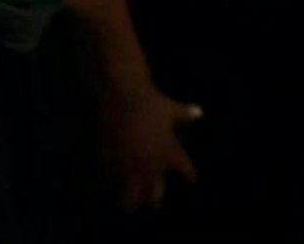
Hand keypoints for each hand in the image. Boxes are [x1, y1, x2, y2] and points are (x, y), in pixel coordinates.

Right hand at [101, 83, 201, 210]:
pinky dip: (108, 183)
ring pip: (131, 195)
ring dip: (130, 201)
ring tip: (127, 207)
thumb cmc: (151, 102)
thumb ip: (184, 114)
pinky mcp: (113, 162)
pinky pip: (110, 180)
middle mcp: (152, 166)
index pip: (187, 171)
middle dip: (154, 199)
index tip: (193, 179)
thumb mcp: (170, 109)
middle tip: (153, 204)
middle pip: (155, 194)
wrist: (124, 96)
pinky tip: (104, 187)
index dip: (190, 174)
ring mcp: (131, 167)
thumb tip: (199, 112)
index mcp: (171, 154)